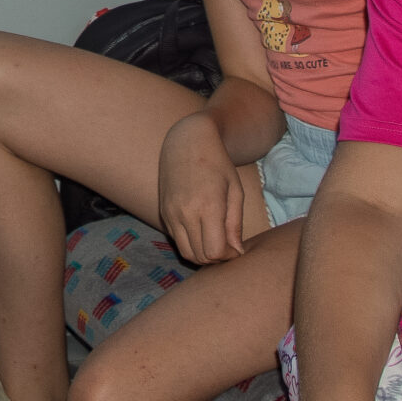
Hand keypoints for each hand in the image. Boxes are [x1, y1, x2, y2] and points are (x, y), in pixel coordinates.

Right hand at [157, 113, 244, 263]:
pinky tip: (202, 232)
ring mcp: (171, 213)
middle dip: (218, 258)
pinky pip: (177, 240)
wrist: (187, 142)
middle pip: (201, 257)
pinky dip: (191, 244)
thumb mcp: (235, 191)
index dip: (229, 256)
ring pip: (186, 253)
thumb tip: (238, 252)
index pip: (216, 251)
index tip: (237, 247)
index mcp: (208, 206)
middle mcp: (185, 212)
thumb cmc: (218, 164)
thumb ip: (235, 224)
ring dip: (203, 255)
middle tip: (228, 247)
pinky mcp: (164, 213)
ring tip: (215, 242)